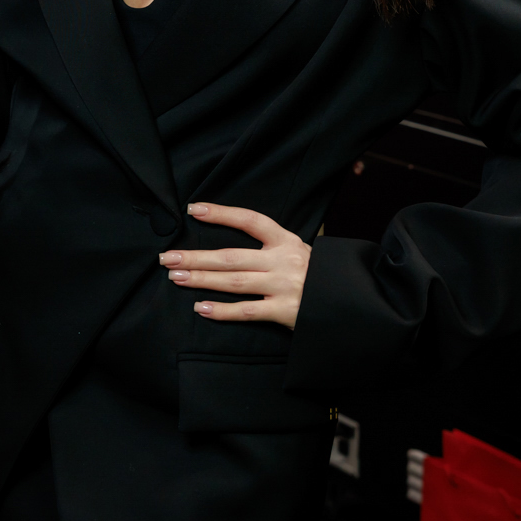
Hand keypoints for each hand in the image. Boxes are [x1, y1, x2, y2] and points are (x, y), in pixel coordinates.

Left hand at [161, 203, 311, 327]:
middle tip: (168, 257)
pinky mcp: (286, 312)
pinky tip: (201, 308)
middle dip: (196, 256)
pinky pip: (247, 311)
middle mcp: (284, 260)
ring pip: (233, 281)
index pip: (250, 220)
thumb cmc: (322, 278)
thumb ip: (274, 249)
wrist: (353, 303)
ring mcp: (284, 286)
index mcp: (288, 241)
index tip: (193, 209)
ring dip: (201, 279)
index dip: (221, 214)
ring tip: (176, 277)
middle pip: (231, 256)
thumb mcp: (303, 253)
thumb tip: (235, 249)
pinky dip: (222, 311)